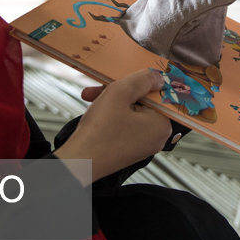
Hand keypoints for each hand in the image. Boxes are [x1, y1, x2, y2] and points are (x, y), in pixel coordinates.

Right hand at [55, 69, 170, 179]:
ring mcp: (142, 144)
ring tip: (91, 97)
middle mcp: (156, 137)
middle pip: (143, 101)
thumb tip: (157, 77)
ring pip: (131, 111)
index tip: (129, 77)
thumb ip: (142, 80)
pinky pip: (124, 123)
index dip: (142, 81)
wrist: (77, 162)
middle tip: (101, 86)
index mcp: (162, 125)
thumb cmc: (99, 133)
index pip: (159, 93)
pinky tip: (95, 110)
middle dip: (121, 91)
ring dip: (111, 100)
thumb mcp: (120, 93)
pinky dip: (111, 114)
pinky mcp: (128, 148)